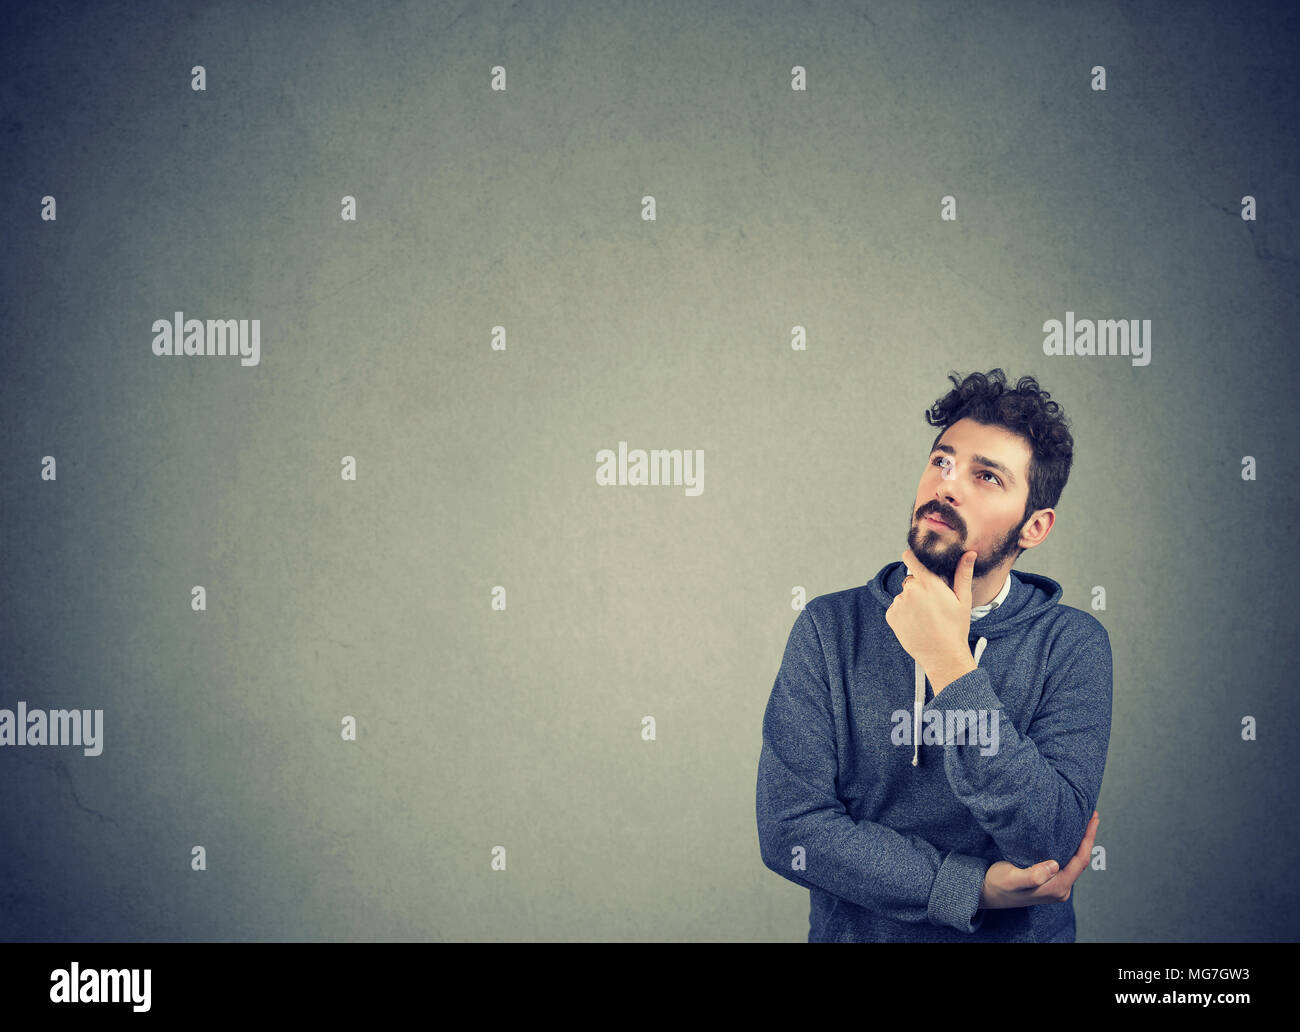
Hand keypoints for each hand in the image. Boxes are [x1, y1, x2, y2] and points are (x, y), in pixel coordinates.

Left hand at [885, 548, 975, 678]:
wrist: (943, 656)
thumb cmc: (956, 628)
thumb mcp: (963, 600)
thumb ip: (963, 574)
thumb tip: (970, 553)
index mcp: (928, 583)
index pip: (911, 558)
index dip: (911, 556)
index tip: (912, 557)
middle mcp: (910, 591)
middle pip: (911, 581)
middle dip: (919, 588)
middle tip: (932, 604)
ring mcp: (899, 604)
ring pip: (904, 596)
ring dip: (911, 602)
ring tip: (925, 618)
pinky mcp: (891, 616)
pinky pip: (896, 608)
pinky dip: (903, 614)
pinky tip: (916, 624)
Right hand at [979, 811, 1099, 908]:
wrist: (986, 893)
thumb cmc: (998, 885)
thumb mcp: (1012, 879)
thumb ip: (1033, 875)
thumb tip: (1053, 865)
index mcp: (1056, 888)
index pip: (1080, 861)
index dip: (1088, 839)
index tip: (1092, 819)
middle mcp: (1060, 889)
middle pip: (1080, 860)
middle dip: (1087, 838)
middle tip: (1091, 815)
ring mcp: (1056, 886)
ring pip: (1074, 861)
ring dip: (1079, 842)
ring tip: (1083, 823)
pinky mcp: (1050, 882)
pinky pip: (1066, 863)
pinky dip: (1070, 848)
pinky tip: (1068, 837)